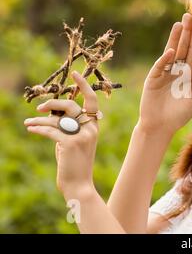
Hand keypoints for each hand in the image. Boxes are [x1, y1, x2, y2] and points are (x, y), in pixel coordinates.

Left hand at [24, 71, 98, 196]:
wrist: (79, 185)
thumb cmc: (74, 164)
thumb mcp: (74, 142)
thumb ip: (68, 128)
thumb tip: (51, 116)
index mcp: (94, 127)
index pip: (92, 101)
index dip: (84, 86)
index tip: (75, 74)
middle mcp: (90, 129)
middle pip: (71, 106)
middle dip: (53, 104)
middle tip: (41, 107)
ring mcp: (82, 136)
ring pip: (57, 119)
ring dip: (40, 119)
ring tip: (29, 122)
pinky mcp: (70, 143)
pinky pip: (50, 130)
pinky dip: (38, 128)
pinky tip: (30, 128)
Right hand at [138, 13, 191, 133]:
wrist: (161, 126)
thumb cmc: (179, 114)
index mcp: (188, 73)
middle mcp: (176, 70)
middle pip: (183, 48)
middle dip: (186, 33)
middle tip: (189, 16)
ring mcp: (164, 72)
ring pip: (171, 52)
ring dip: (175, 39)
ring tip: (179, 24)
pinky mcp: (153, 78)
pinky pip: (161, 66)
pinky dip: (166, 59)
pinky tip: (172, 51)